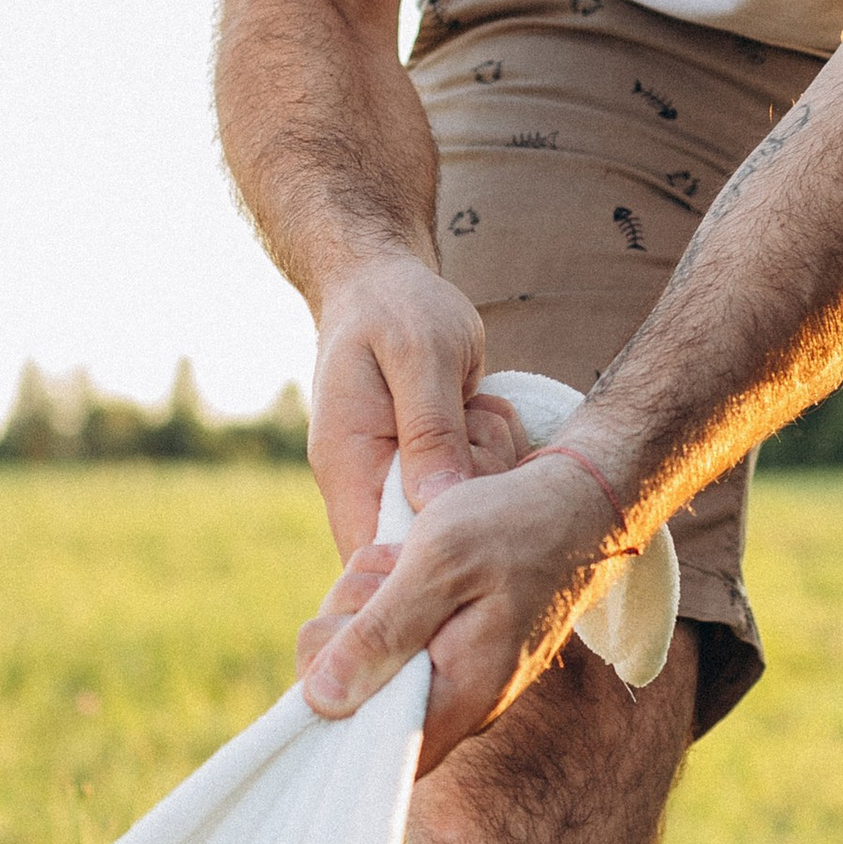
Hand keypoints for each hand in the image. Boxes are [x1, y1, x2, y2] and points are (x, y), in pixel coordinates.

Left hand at [296, 448, 623, 767]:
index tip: (337, 644)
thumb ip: (381, 635)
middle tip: (387, 578)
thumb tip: (321, 702)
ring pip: (359, 650)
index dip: (333, 709)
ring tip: (408, 560)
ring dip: (363, 595)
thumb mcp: (438, 566)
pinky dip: (381, 586)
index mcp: (458, 699)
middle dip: (343, 628)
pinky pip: (382, 625)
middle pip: (351, 695)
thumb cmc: (514, 530)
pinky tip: (408, 558)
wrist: (574, 504)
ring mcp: (445, 669)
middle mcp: (453, 699)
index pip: (374, 752)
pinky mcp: (438, 640)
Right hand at [308, 256, 520, 559]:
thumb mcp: (421, 354)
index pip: (371, 557)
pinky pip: (473, 487)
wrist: (382, 283)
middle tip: (476, 427)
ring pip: (458, 517)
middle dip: (471, 497)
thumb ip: (430, 428)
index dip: (422, 561)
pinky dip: (494, 453)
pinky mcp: (427, 468)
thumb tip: (436, 507)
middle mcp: (365, 485)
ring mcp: (397, 479)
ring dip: (488, 466)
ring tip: (476, 408)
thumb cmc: (396, 308)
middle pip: (426, 545)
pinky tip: (481, 411)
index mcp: (348, 466)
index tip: (470, 506)